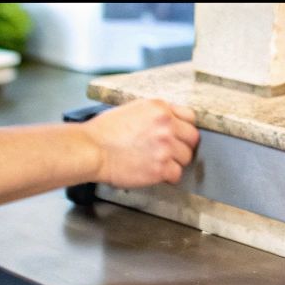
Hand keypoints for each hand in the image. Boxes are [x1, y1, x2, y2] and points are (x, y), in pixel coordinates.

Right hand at [82, 99, 199, 187]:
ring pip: (186, 157)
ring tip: (158, 162)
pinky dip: (168, 176)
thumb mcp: (133, 109)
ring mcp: (165, 147)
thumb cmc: (105, 131)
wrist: (92, 149)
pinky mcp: (160, 168)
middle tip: (171, 151)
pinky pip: (176, 174)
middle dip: (183, 145)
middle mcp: (166, 125)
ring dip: (175, 161)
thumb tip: (170, 121)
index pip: (190, 117)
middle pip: (192, 138)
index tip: (179, 135)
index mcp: (160, 108)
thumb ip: (156, 114)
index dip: (183, 128)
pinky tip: (156, 173)